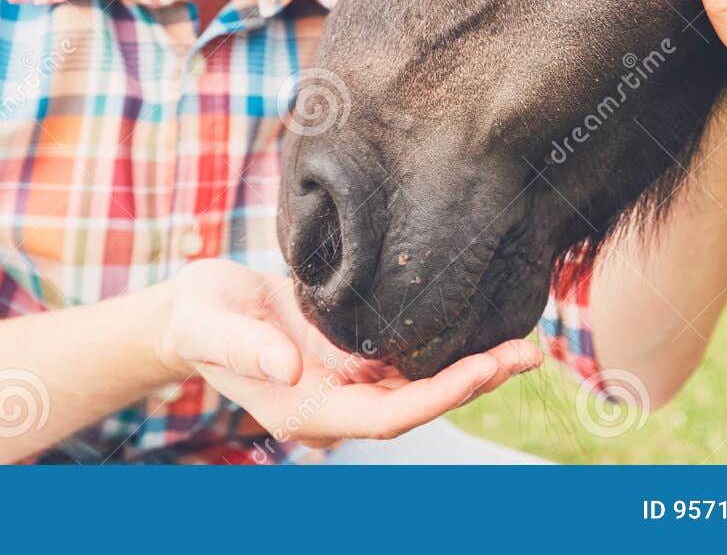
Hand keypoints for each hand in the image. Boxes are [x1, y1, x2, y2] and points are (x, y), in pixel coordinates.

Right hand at [155, 259, 539, 446]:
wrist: (198, 310)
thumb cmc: (200, 319)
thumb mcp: (210, 326)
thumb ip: (247, 348)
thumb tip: (289, 366)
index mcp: (309, 412)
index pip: (388, 417)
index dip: (437, 396)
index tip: (482, 370)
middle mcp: (339, 404)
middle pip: (419, 403)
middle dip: (475, 382)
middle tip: (527, 353)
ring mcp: (351, 382)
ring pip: (424, 383)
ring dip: (475, 366)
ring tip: (525, 342)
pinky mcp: (356, 354)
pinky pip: (413, 357)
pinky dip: (451, 344)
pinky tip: (484, 322)